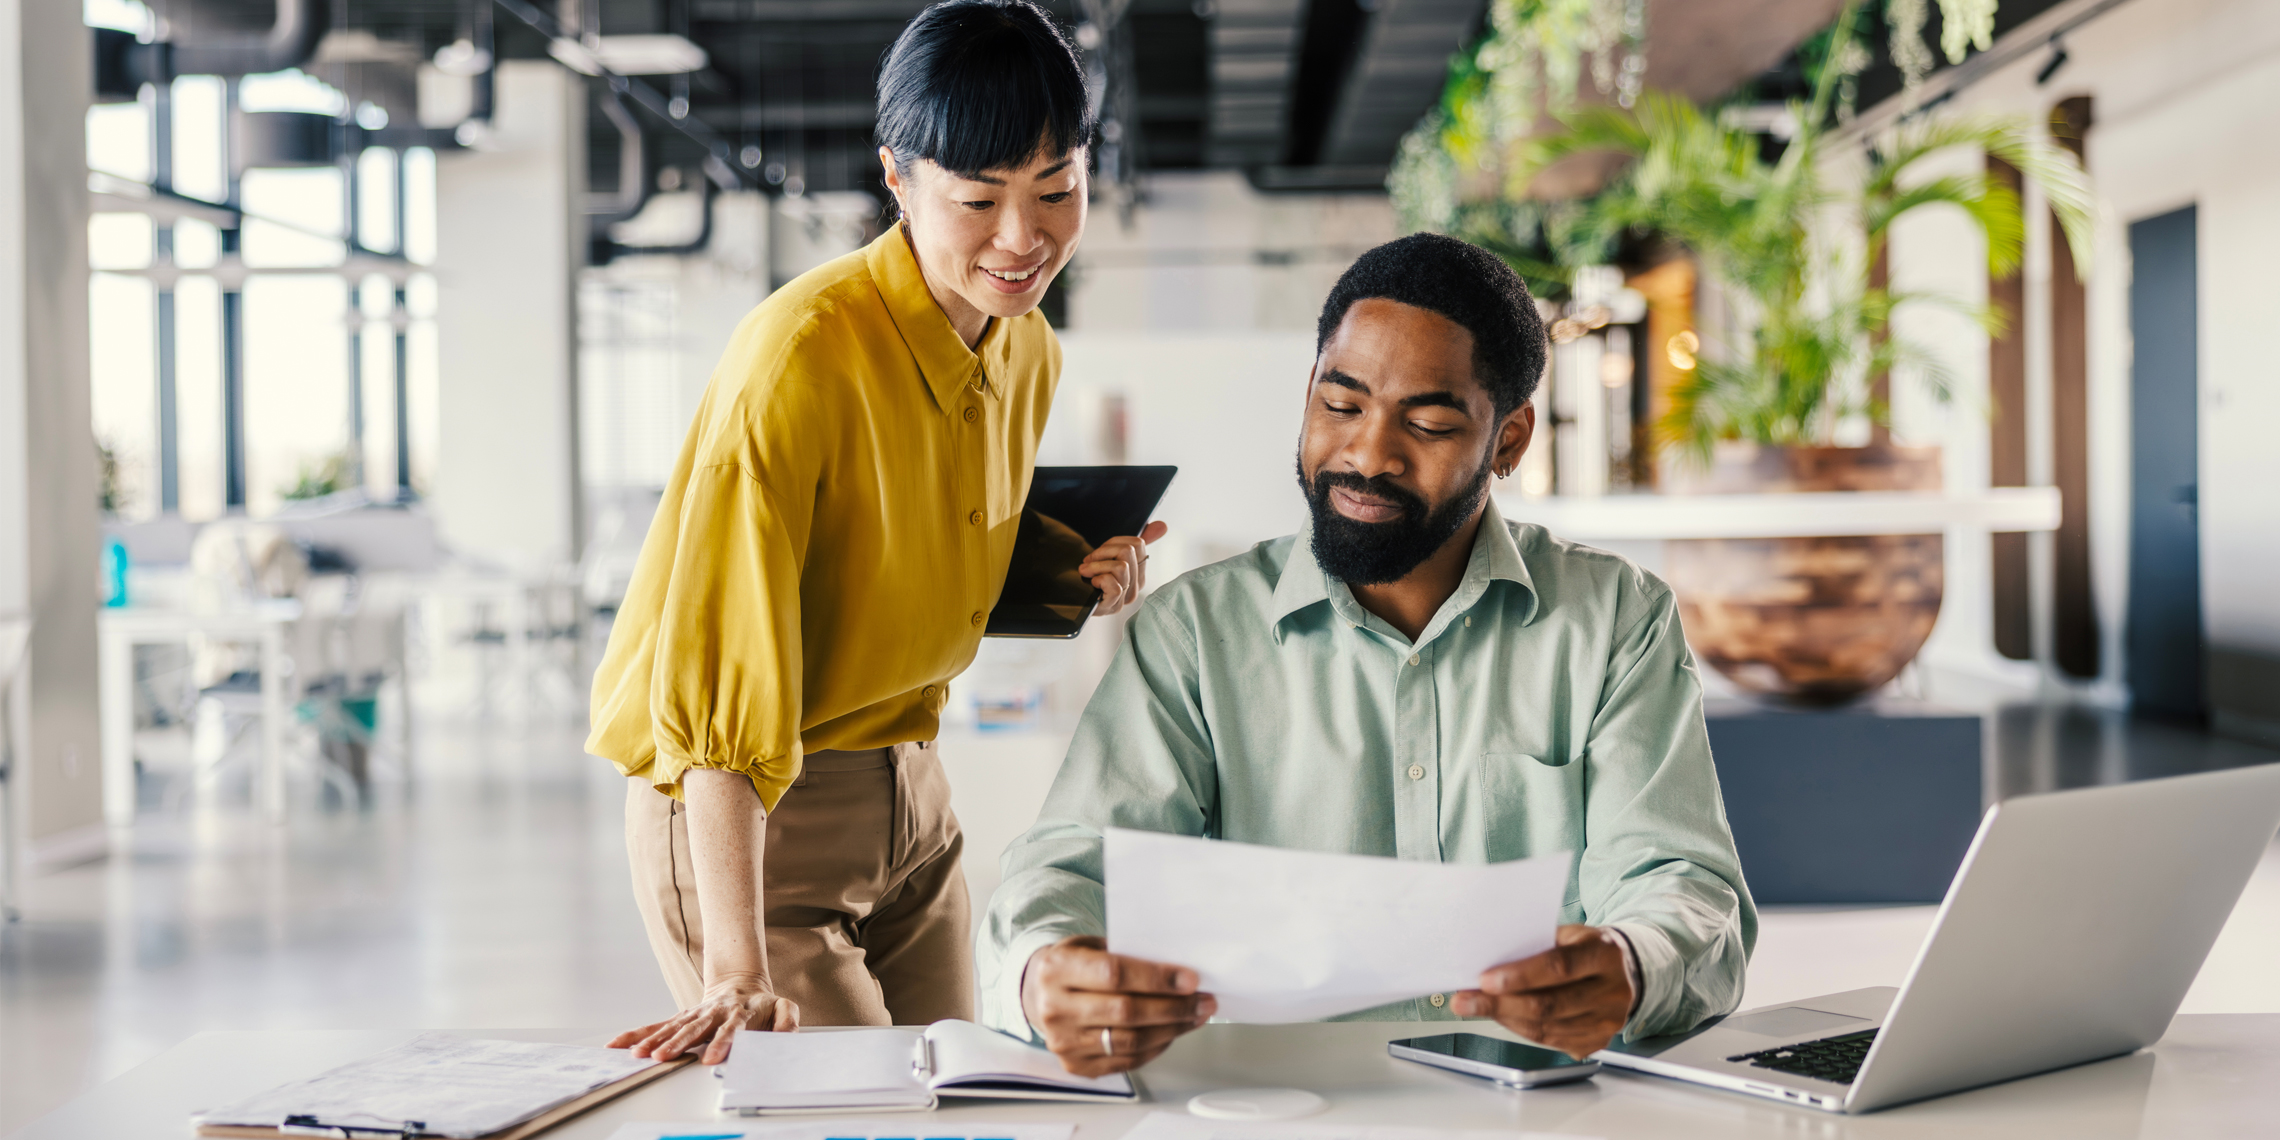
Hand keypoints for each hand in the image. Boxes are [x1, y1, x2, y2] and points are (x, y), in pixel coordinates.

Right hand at [608, 974, 799, 1063]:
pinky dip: (638, 1033)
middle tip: (663, 1056)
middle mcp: (713, 1013)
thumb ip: (787, 1020)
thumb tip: (785, 1035)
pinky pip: (658, 1025)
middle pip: (695, 1028)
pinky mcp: (681, 1017)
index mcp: (739, 1013)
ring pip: (673, 1026)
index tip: (710, 1058)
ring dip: (656, 1039)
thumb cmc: (761, 1003)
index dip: (721, 1043)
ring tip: (640, 1053)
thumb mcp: (783, 1007)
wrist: (741, 983)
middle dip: (679, 1043)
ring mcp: (695, 1014)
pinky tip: (620, 1043)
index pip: (731, 1029)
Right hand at [1021, 935, 1214, 1075]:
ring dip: (1172, 1029)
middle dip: (1174, 1007)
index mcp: (1056, 969)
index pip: (1113, 975)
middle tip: (1203, 1000)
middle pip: (1126, 1012)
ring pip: (1131, 1041)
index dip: (1156, 978)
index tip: (1190, 980)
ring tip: (1195, 1015)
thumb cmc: (1073, 965)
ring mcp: (1064, 1042)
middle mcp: (1055, 1009)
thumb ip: (1126, 955)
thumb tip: (1178, 970)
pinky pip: (1127, 1060)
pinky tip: (1172, 1031)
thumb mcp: (1089, 945)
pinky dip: (1157, 1047)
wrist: (1038, 993)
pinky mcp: (1077, 1065)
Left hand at [1081, 521, 1168, 615]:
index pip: (1138, 544)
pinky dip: (1098, 579)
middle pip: (1128, 551)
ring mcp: (1126, 597)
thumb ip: (1133, 542)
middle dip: (1102, 552)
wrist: (1071, 601)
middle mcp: (1136, 584)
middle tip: (1088, 561)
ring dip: (1097, 565)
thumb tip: (1162, 525)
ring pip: (1121, 567)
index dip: (1113, 543)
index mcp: (1138, 571)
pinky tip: (1092, 583)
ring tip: (1086, 571)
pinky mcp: (1115, 605)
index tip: (1099, 552)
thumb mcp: (1110, 557)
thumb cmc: (1090, 579)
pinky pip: (1113, 584)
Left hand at [1451, 925, 1632, 1058]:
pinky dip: (1521, 1029)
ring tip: (1477, 1008)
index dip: (1520, 976)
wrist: (1626, 971)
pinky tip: (1503, 1017)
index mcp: (1605, 954)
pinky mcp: (1599, 1040)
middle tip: (1466, 1000)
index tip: (1485, 980)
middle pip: (1550, 1004)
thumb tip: (1490, 962)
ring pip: (1547, 1028)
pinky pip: (1551, 1041)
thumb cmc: (1587, 948)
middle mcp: (1612, 990)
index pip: (1559, 967)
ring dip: (1505, 1019)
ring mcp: (1608, 1020)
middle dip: (1501, 1004)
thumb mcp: (1569, 934)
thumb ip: (1537, 946)